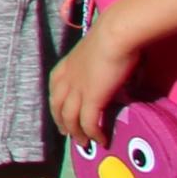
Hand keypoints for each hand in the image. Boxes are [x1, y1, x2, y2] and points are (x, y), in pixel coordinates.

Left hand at [49, 18, 139, 147]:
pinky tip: (100, 140)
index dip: (57, 103)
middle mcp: (68, 78)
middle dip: (61, 122)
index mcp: (67, 64)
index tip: (60, 113)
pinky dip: (93, 133)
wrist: (116, 33)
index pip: (55, 87)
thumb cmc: (115, 36)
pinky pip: (89, 122)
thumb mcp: (101, 53)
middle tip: (68, 134)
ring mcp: (78, 89)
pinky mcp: (92, 98)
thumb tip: (121, 79)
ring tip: (84, 144)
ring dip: (76, 133)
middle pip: (58, 106)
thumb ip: (103, 67)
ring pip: (70, 118)